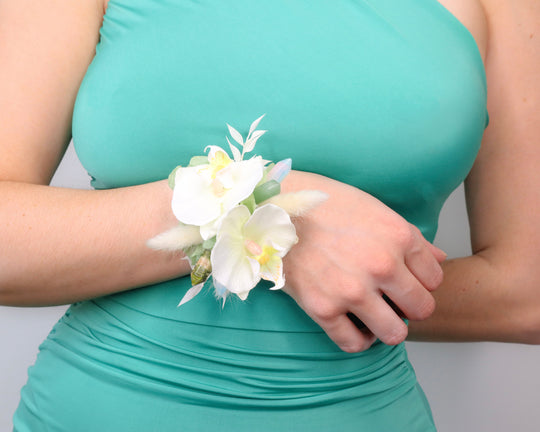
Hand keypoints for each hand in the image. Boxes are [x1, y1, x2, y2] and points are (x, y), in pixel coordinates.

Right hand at [281, 172, 445, 351]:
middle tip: (394, 301)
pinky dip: (359, 339)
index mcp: (397, 237)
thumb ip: (411, 238)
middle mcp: (381, 265)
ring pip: (394, 333)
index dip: (422, 282)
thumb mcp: (375, 210)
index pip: (434, 279)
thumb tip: (437, 260)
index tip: (406, 281)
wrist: (276, 209)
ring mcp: (351, 289)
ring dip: (388, 327)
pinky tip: (354, 324)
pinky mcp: (322, 308)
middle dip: (411, 307)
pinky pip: (354, 343)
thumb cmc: (325, 204)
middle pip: (422, 309)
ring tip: (376, 315)